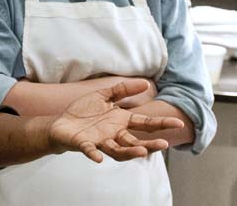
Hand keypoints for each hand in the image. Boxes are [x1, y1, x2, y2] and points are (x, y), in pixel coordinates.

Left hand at [48, 79, 182, 162]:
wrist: (62, 123)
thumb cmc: (84, 111)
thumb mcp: (104, 96)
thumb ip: (123, 90)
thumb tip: (145, 83)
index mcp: (120, 121)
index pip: (145, 123)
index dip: (161, 124)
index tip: (179, 122)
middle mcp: (114, 134)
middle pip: (135, 141)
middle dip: (149, 144)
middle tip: (164, 145)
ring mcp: (99, 141)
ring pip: (118, 150)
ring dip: (129, 151)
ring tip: (141, 151)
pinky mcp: (84, 144)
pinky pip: (90, 150)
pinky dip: (94, 154)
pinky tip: (99, 158)